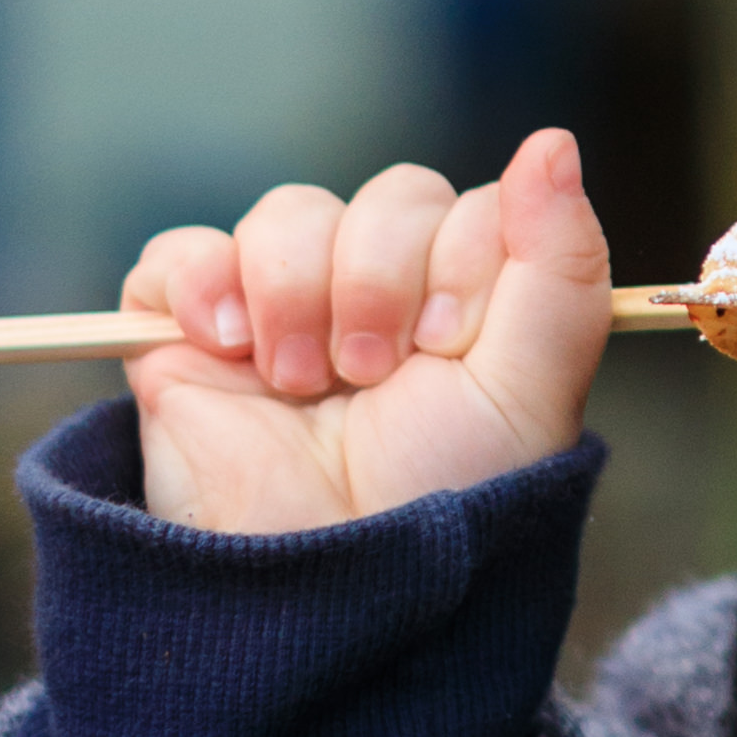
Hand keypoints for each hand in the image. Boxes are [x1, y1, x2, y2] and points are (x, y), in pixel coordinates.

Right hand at [119, 124, 612, 534]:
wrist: (328, 595)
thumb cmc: (443, 507)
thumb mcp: (531, 392)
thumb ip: (558, 264)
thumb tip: (552, 142)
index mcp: (469, 306)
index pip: (471, 206)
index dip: (456, 258)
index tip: (448, 343)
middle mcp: (383, 301)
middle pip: (386, 199)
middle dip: (377, 276)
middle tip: (370, 373)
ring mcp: (284, 316)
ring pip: (289, 214)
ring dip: (297, 289)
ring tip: (301, 384)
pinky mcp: (189, 342)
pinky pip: (178, 255)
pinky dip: (199, 280)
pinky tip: (225, 344)